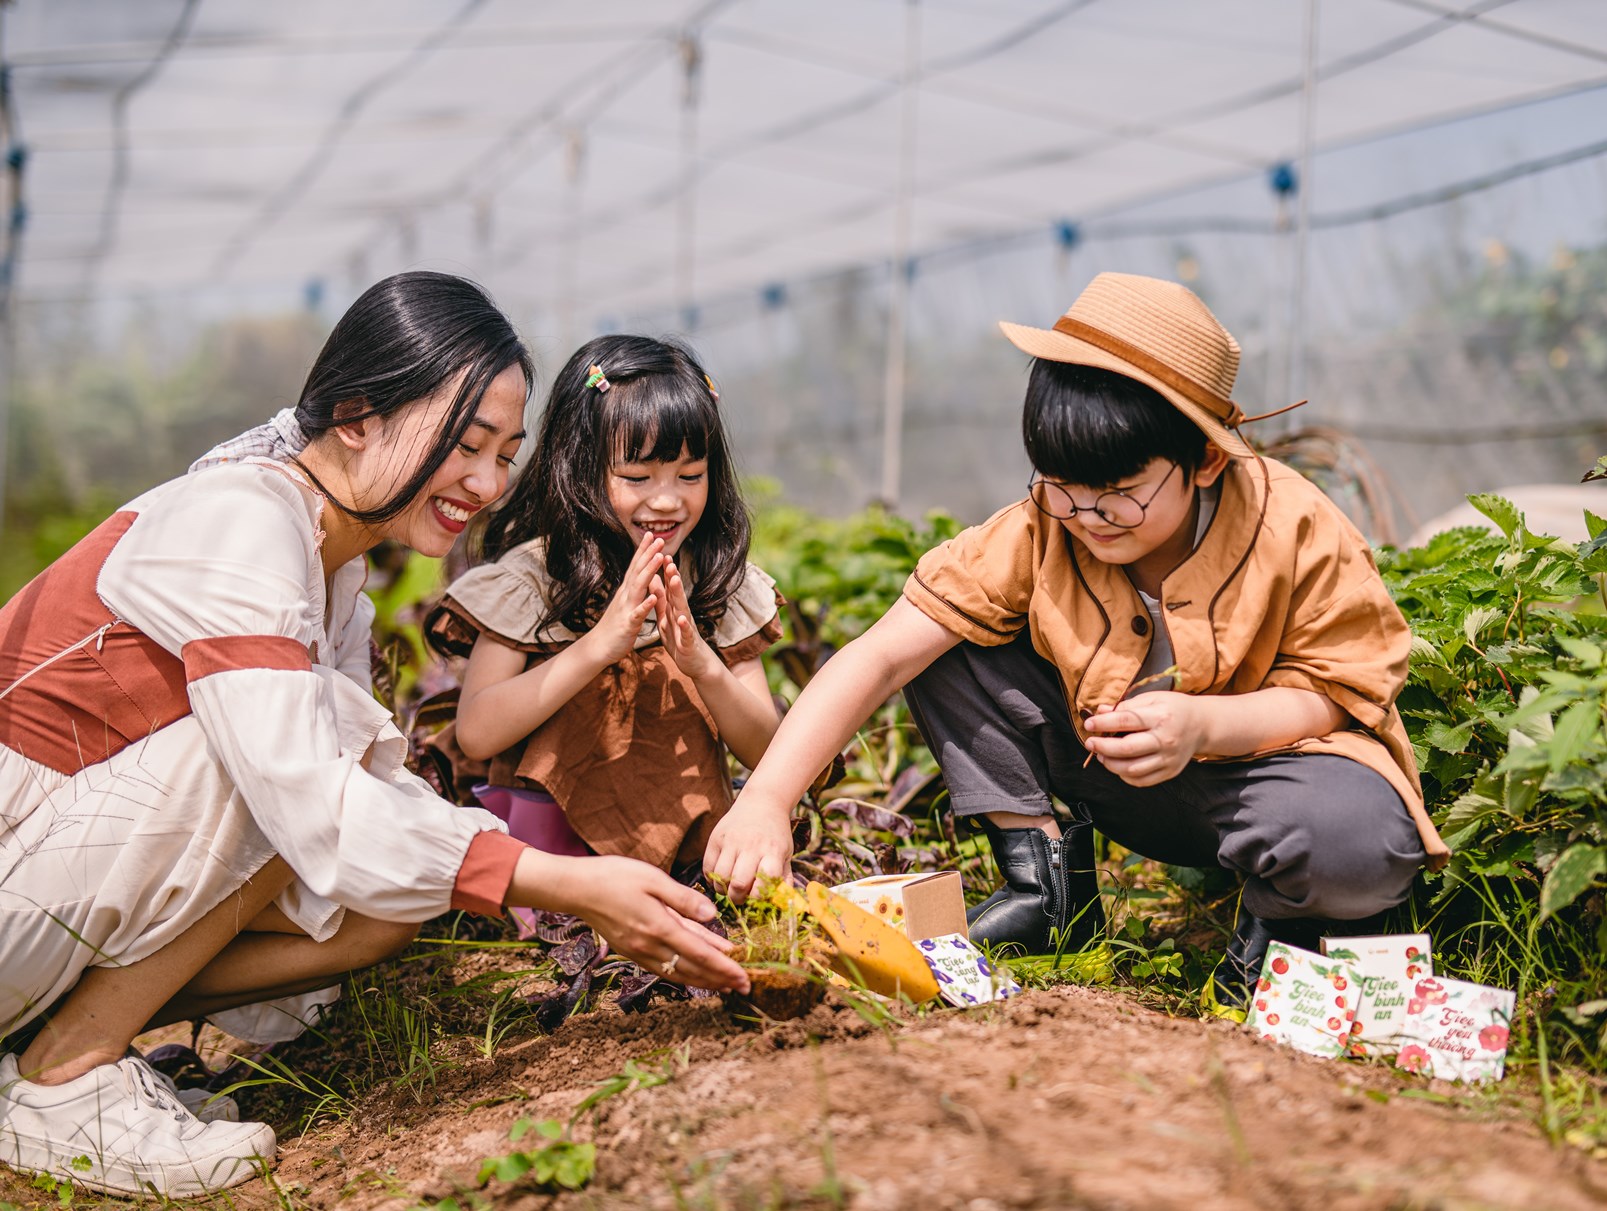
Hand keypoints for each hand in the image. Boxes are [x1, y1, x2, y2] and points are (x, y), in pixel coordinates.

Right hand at [545, 854, 748, 992]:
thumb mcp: (653, 879)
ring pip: (678, 973)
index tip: (744, 976)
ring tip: (724, 986)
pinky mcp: (631, 950)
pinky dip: (683, 974)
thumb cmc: (615, 877)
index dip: (725, 967)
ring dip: (704, 981)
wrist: (577, 888)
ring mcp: (639, 951)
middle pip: (692, 970)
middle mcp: (649, 946)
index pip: (700, 954)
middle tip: (745, 987)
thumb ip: (684, 899)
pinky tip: (692, 974)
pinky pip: (663, 968)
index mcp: (659, 927)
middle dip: (720, 980)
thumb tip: (712, 915)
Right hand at [580, 534, 664, 666]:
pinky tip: (654, 597)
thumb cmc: (614, 626)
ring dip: (649, 571)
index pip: (636, 566)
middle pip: (638, 571)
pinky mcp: (628, 624)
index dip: (643, 550)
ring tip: (660, 557)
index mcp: (627, 591)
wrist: (598, 647)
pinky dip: (645, 605)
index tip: (651, 535)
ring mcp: (626, 608)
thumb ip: (632, 589)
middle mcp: (625, 596)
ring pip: (639, 587)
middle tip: (658, 538)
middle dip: (648, 554)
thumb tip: (639, 575)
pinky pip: (638, 614)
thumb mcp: (625, 603)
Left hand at [652, 558, 720, 681]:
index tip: (660, 554)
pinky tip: (682, 619)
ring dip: (678, 594)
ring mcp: (686, 627)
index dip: (665, 572)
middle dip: (672, 577)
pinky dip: (684, 626)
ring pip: (682, 608)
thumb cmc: (679, 639)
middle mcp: (681, 614)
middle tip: (668, 560)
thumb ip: (661, 600)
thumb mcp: (666, 617)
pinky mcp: (688, 642)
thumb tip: (654, 580)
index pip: (669, 588)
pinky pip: (686, 633)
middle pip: (676, 593)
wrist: (696, 663)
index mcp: (673, 609)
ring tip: (674, 580)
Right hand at [703, 796, 793, 903]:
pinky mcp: (715, 837)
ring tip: (728, 887)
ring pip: (720, 877)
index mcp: (773, 851)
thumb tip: (782, 904)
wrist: (762, 802)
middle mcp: (751, 846)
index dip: (759, 897)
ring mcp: (732, 841)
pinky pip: (707, 867)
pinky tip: (719, 877)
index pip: (765, 883)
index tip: (756, 898)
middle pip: (739, 883)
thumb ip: (784, 878)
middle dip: (738, 898)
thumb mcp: (786, 854)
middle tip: (740, 897)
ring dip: (723, 889)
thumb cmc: (775, 835)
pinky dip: (711, 878)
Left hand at [1082, 692, 1205, 786]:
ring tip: (1102, 755)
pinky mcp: (1169, 771)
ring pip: (1132, 769)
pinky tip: (1118, 765)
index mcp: (1160, 716)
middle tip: (1090, 743)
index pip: (1126, 720)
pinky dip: (1125, 775)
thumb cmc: (1173, 708)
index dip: (1103, 723)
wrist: (1202, 725)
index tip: (1089, 724)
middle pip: (1127, 748)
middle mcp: (1166, 739)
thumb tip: (1100, 711)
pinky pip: (1142, 780)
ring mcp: (1168, 758)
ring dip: (1111, 764)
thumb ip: (1126, 706)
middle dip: (1103, 747)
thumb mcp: (1152, 698)